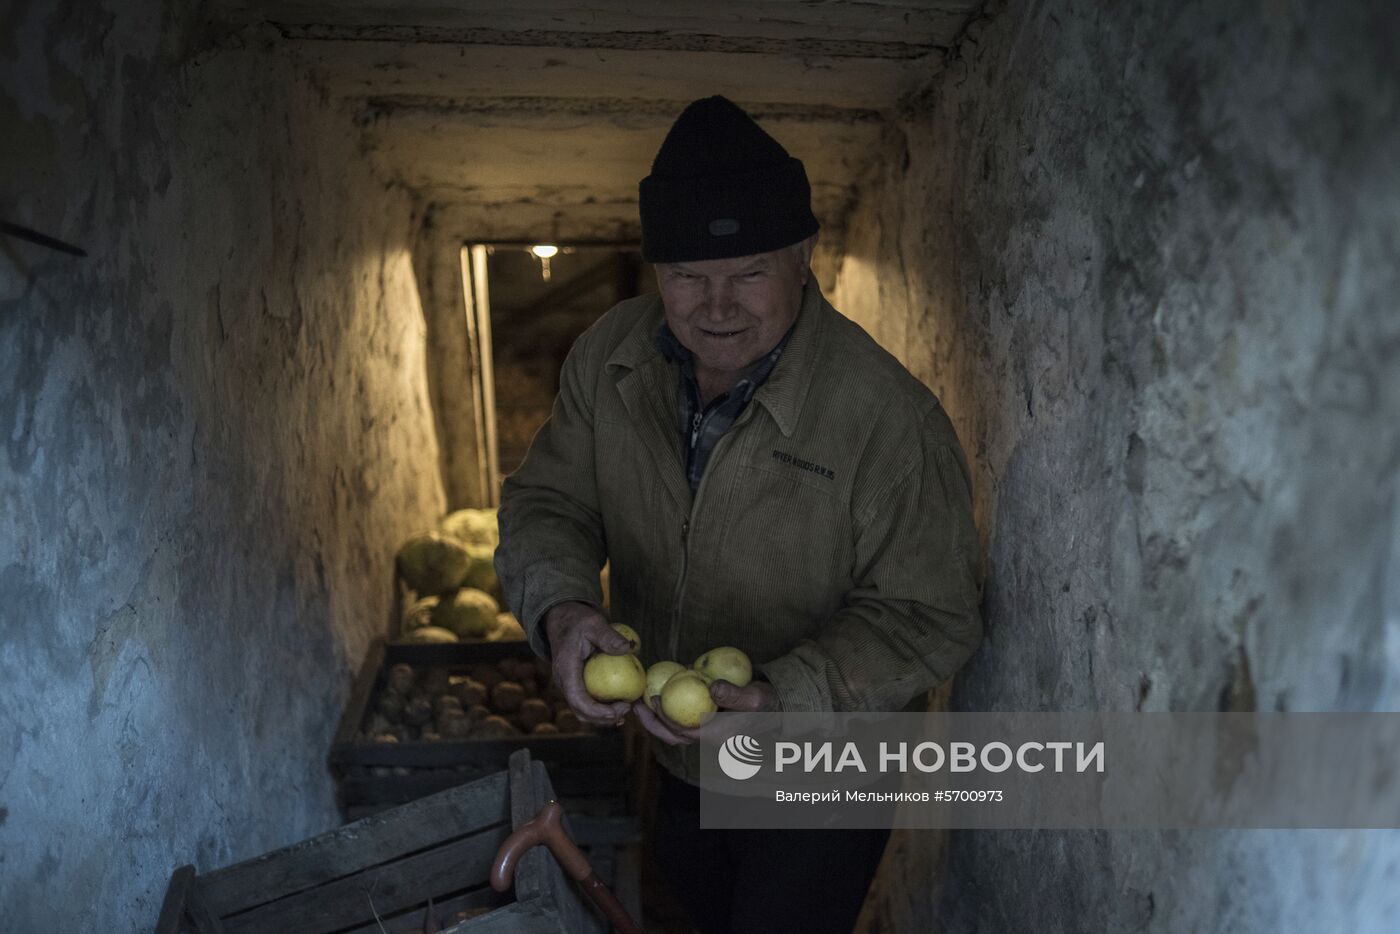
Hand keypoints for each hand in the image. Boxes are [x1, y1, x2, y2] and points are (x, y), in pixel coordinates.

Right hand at [544, 601, 633, 726]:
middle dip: (604, 717)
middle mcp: (564, 682)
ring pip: (584, 711)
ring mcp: (569, 685)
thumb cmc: (578, 621)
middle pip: (581, 712)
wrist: (562, 620)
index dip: (598, 711)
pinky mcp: (576, 685)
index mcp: (565, 669)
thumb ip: (608, 636)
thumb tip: (627, 648)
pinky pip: (588, 702)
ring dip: (604, 715)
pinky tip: (621, 703)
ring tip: (627, 706)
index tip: (620, 709)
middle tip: (628, 707)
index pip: (578, 699)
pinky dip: (603, 707)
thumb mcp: (593, 623)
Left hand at [632, 678, 779, 745]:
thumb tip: (712, 688)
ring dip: (656, 717)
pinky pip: (682, 717)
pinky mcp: (705, 721)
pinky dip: (668, 707)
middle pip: (673, 736)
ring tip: (640, 701)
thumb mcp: (754, 697)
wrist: (775, 706)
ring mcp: (706, 730)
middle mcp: (708, 737)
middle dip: (651, 723)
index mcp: (717, 736)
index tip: (654, 699)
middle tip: (635, 705)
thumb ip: (735, 694)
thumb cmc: (766, 702)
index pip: (684, 733)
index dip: (665, 719)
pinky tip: (659, 691)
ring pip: (674, 729)